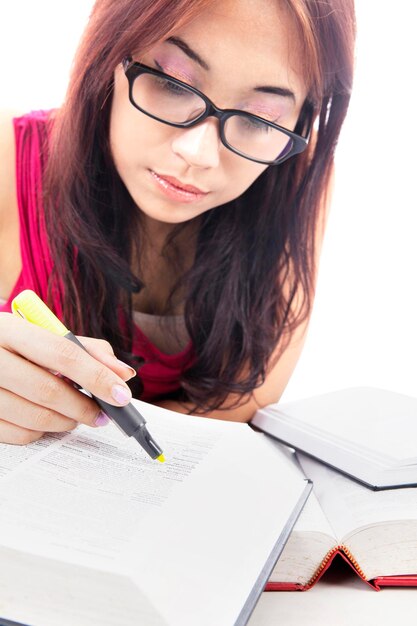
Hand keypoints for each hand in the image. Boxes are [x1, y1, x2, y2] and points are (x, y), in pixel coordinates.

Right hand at [0, 312, 136, 444]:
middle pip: (49, 390)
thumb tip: (123, 373)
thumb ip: (88, 350)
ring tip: (77, 416)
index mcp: (9, 329)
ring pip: (36, 419)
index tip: (121, 394)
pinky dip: (42, 432)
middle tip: (103, 414)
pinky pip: (20, 435)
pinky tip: (49, 420)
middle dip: (84, 407)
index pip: (63, 354)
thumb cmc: (16, 346)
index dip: (97, 376)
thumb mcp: (45, 336)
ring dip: (67, 422)